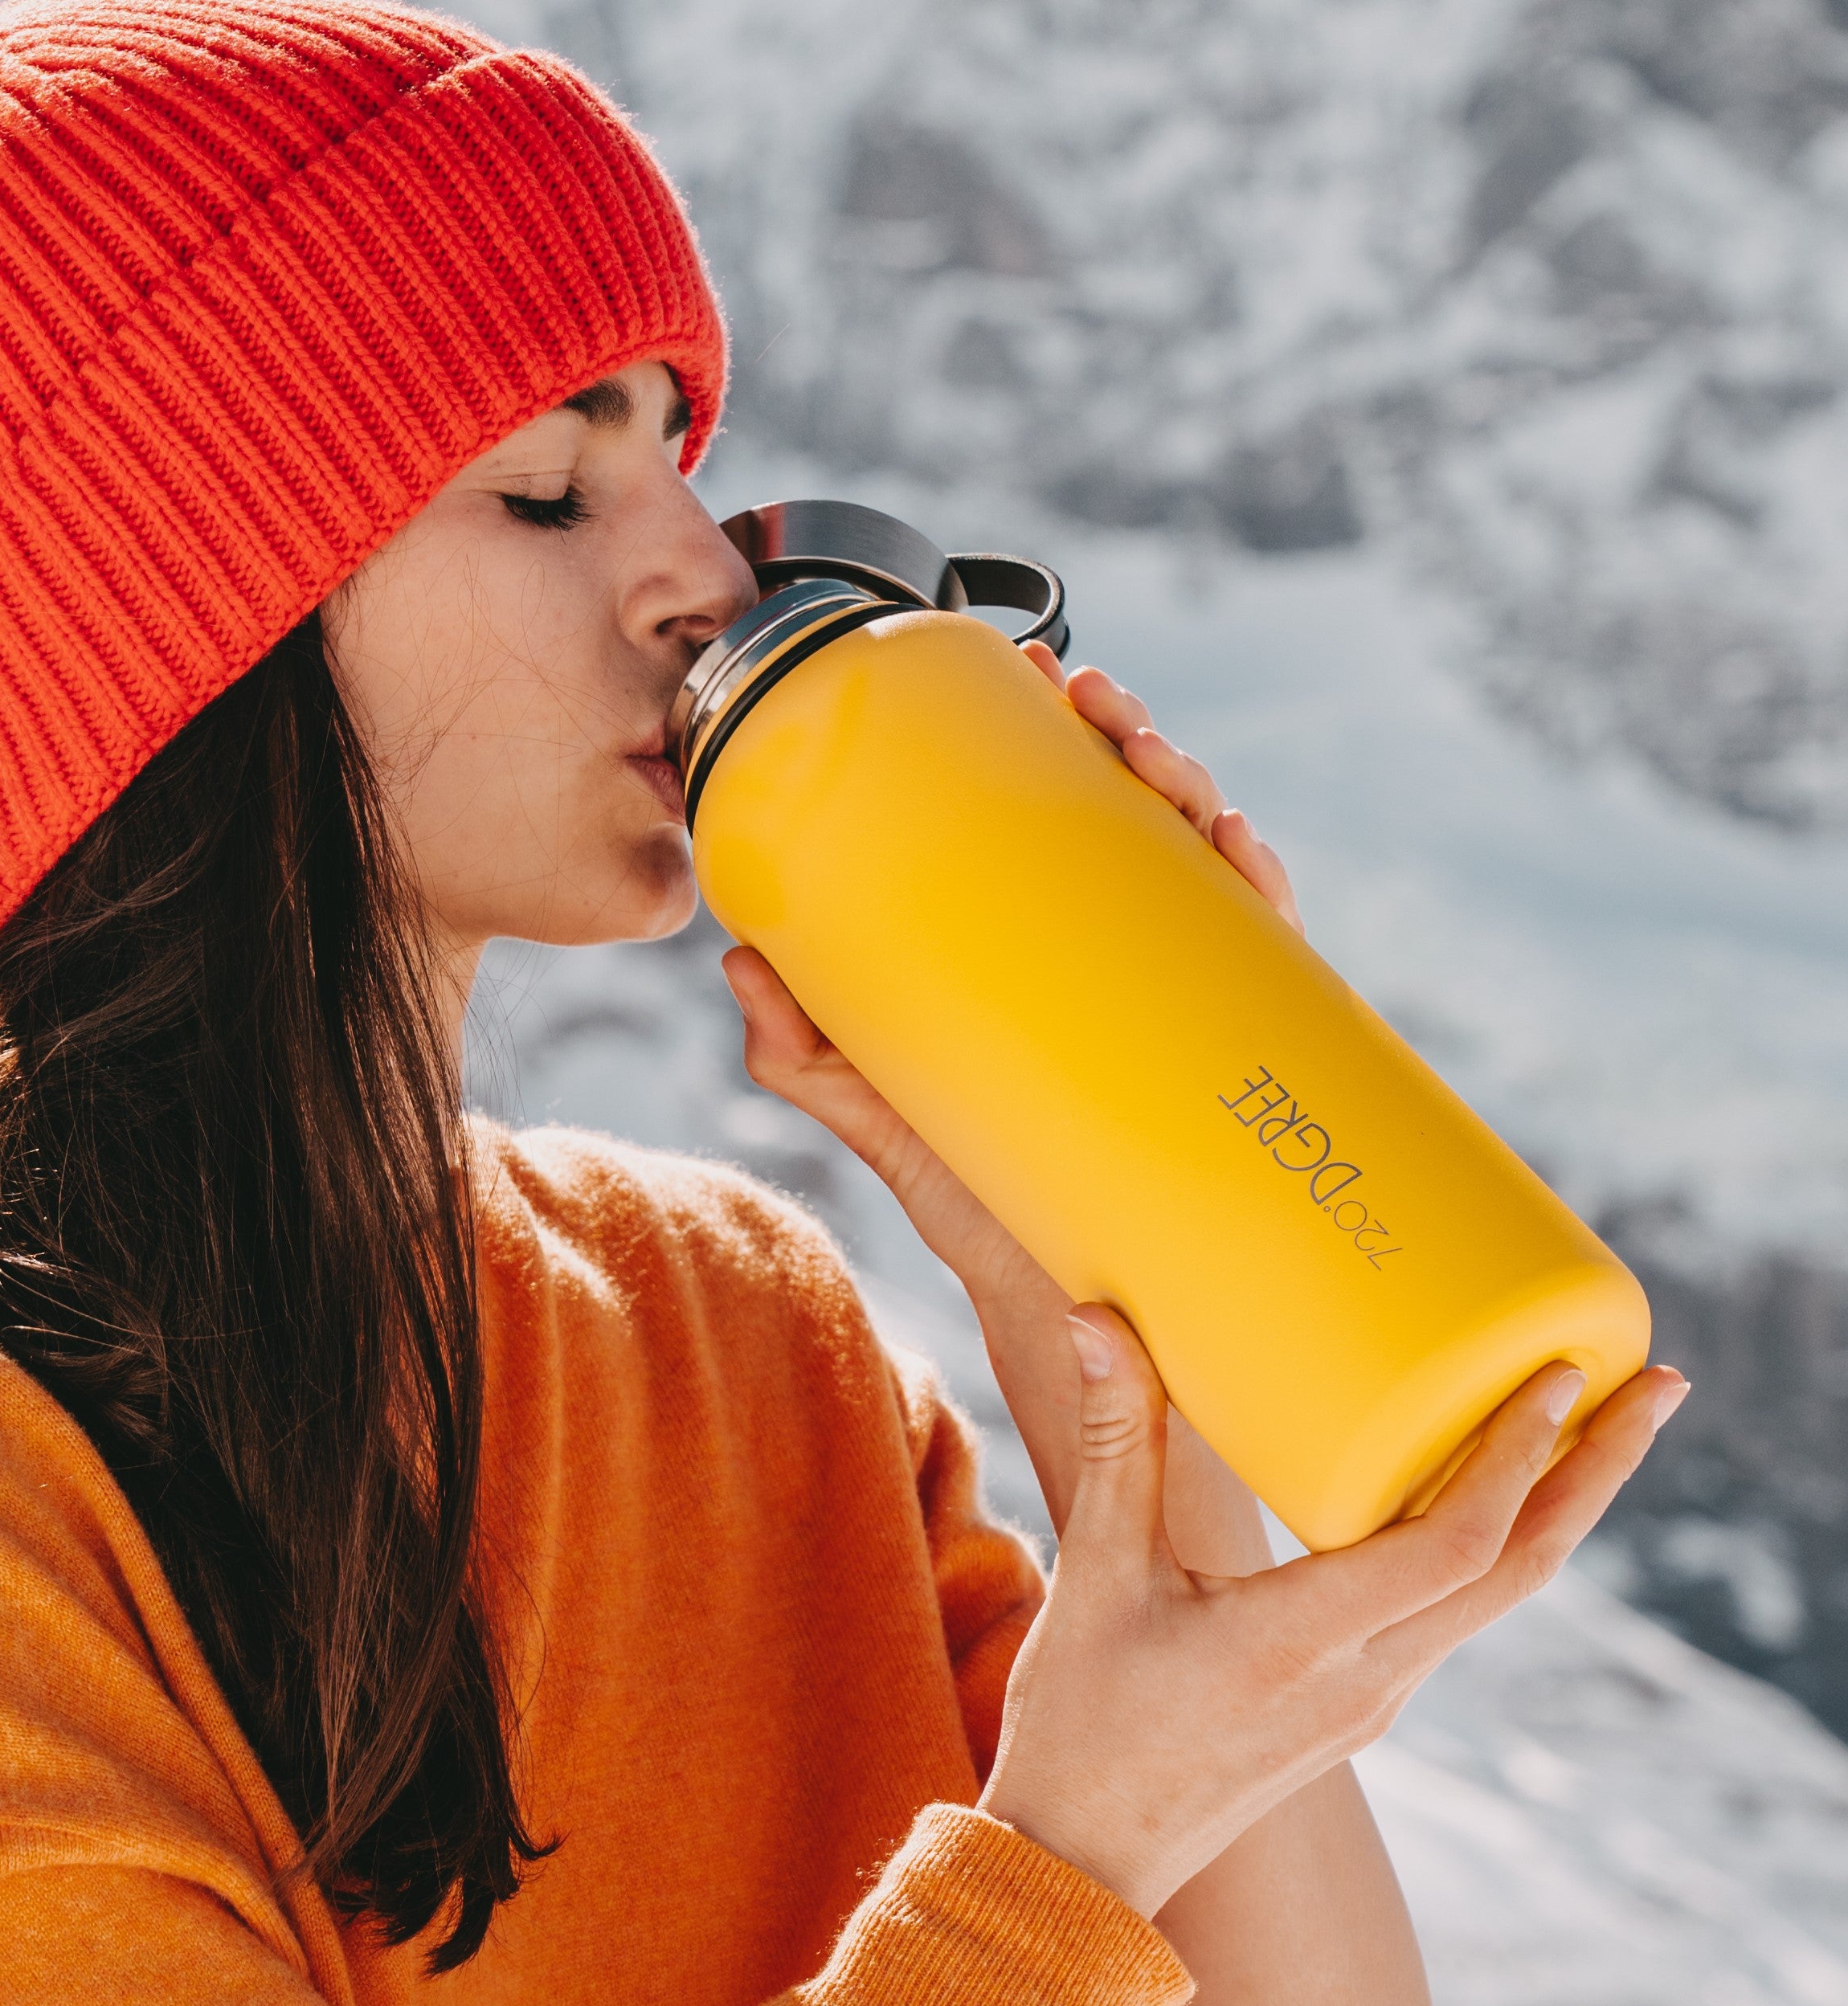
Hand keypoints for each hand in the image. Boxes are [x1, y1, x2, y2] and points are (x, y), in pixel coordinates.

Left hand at [721, 648, 1294, 1289]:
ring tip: (1148, 749)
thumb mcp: (889, 1125)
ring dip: (1190, 792)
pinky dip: (1260, 899)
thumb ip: (812, 1059)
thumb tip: (738, 963)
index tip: (1018, 667)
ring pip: (1206, 871)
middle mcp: (1127, 967)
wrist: (1076, 1338)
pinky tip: (1236, 855)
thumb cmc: (988, 1213)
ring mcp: (1185, 1011)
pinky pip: (1268, 966)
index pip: (1061, 821)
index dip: (1053, 737)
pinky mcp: (1239, 1068)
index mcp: (1049, 957)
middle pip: (1142, 823)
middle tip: (1085, 692)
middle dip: (1126, 740)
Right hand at [980, 1306, 1688, 1917]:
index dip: (1516, 1454)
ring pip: (1500, 1595)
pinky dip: (1498, 1543)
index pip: (1455, 1545)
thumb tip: (1096, 1317)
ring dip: (1560, 1507)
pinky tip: (1488, 1495)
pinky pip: (1457, 1614)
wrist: (1086, 1864)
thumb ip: (1114, 1440)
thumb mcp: (1095, 1573)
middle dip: (1597, 1472)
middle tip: (1660, 1387)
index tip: (1563, 1372)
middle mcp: (1366, 1679)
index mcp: (1303, 1643)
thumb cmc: (1081, 1724)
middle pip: (1522, 1569)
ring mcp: (1373, 1701)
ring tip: (1602, 1425)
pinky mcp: (1359, 1708)